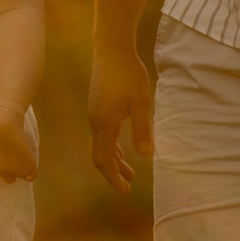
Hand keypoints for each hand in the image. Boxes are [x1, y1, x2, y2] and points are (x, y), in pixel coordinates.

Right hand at [86, 42, 154, 193]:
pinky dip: (110, 147)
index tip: (124, 191)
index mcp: (104, 123)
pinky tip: (121, 149)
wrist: (111, 48)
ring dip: (113, 161)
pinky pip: (101, 134)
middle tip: (126, 188)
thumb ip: (142, 128)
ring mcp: (94, 113)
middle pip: (98, 156)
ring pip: (99, 145)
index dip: (112, 177)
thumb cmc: (129, 73)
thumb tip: (145, 155)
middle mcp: (95, 121)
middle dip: (112, 173)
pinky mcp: (97, 106)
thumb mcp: (141, 102)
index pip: (103, 159)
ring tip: (129, 173)